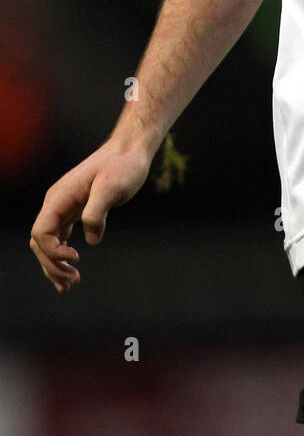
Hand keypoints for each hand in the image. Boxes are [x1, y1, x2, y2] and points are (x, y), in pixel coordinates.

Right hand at [30, 138, 152, 292]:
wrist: (131, 149)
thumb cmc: (123, 166)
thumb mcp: (111, 187)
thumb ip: (96, 212)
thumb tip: (91, 239)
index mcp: (59, 197)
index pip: (41, 232)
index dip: (53, 251)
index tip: (77, 258)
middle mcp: (57, 203)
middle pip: (40, 242)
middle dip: (52, 264)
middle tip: (74, 281)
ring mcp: (65, 206)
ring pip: (48, 242)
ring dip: (54, 264)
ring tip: (69, 285)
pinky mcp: (76, 210)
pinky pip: (60, 236)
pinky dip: (62, 255)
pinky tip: (71, 269)